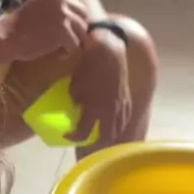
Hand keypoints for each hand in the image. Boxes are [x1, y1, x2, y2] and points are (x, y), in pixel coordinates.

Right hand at [0, 0, 89, 62]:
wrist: (3, 39)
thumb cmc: (15, 29)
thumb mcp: (37, 9)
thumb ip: (54, 10)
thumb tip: (75, 21)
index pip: (77, 6)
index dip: (75, 21)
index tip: (67, 32)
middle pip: (83, 18)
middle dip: (77, 32)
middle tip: (66, 43)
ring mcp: (63, 14)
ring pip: (81, 33)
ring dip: (72, 43)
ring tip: (59, 49)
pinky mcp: (63, 31)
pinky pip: (75, 45)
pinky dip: (67, 53)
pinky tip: (57, 55)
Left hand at [68, 29, 131, 144]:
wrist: (109, 51)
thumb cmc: (88, 66)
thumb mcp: (74, 85)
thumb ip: (76, 100)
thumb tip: (78, 107)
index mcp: (95, 110)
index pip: (83, 133)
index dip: (73, 137)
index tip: (66, 135)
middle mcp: (110, 112)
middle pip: (105, 137)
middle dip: (94, 141)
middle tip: (85, 137)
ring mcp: (121, 106)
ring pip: (118, 129)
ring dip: (109, 134)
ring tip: (100, 131)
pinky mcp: (127, 99)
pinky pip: (124, 118)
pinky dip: (118, 123)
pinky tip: (113, 120)